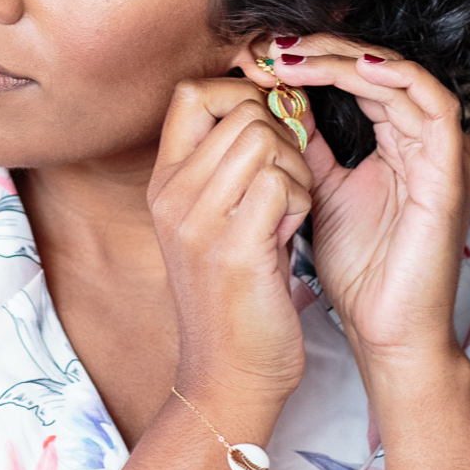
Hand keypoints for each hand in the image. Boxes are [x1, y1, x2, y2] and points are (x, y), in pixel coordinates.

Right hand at [148, 79, 313, 404]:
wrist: (229, 377)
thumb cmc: (238, 299)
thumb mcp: (222, 222)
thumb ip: (235, 166)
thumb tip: (276, 106)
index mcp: (165, 184)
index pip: (193, 93)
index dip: (243, 94)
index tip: (272, 133)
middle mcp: (172, 196)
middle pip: (241, 109)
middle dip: (284, 137)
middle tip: (287, 188)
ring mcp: (197, 221)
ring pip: (265, 138)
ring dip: (297, 169)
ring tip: (288, 213)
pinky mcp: (233, 248)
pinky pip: (283, 181)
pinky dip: (303, 200)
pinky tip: (291, 233)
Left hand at [244, 38, 469, 385]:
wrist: (388, 331)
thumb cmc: (363, 273)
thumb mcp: (320, 193)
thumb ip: (309, 147)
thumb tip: (279, 103)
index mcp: (403, 144)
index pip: (362, 80)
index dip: (314, 61)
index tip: (259, 59)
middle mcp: (427, 142)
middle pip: (381, 68)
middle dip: (323, 50)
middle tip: (270, 47)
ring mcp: (444, 154)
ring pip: (403, 75)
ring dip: (346, 58)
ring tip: (293, 56)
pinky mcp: (450, 172)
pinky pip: (433, 105)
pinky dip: (395, 78)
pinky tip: (349, 69)